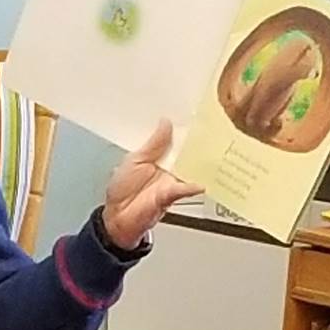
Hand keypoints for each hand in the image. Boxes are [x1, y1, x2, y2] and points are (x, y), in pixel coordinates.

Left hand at [101, 119, 202, 249]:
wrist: (117, 216)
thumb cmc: (122, 190)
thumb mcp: (134, 160)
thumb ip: (152, 144)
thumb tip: (165, 123)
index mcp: (157, 155)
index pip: (174, 138)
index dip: (182, 127)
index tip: (193, 113)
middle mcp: (168, 166)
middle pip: (187, 151)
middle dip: (196, 140)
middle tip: (208, 126)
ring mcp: (172, 179)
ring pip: (191, 167)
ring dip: (200, 160)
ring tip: (211, 147)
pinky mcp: (172, 193)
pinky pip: (185, 188)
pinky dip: (192, 186)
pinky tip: (199, 183)